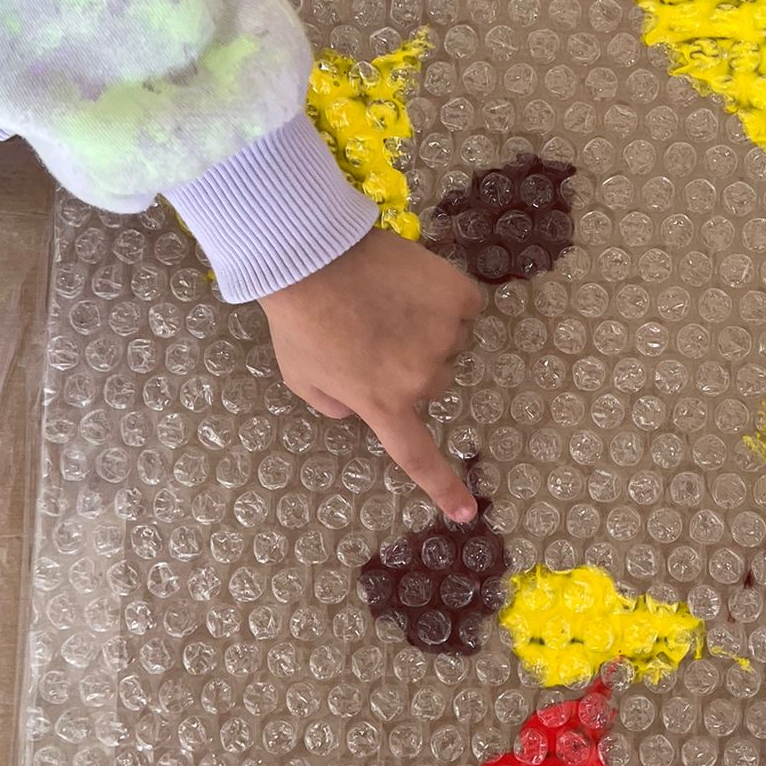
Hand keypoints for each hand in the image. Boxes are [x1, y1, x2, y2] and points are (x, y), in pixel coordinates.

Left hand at [260, 229, 482, 520]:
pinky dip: (446, 296)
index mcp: (382, 403)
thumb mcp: (300, 377)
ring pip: (449, 340)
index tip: (468, 512)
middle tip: (376, 333)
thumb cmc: (297, 319)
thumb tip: (356, 406)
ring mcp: (444, 334)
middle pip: (434, 382)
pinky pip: (464, 304)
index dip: (443, 486)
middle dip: (412, 365)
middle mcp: (420, 376)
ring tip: (386, 300)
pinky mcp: (456, 295)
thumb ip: (333, 403)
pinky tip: (414, 282)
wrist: (310, 254)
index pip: (417, 456)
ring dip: (427, 327)